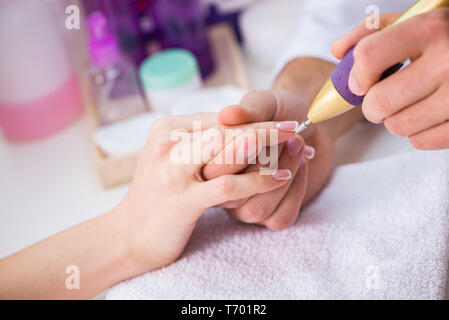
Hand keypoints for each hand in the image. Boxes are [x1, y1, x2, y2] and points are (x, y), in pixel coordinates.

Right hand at [116, 113, 296, 270]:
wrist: (126, 236)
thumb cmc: (154, 198)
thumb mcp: (171, 160)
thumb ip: (198, 142)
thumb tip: (238, 128)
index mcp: (166, 129)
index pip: (218, 118)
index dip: (252, 119)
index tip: (279, 122)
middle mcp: (168, 144)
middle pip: (226, 128)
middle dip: (266, 127)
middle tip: (297, 126)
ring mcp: (173, 172)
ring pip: (229, 148)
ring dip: (268, 147)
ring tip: (298, 146)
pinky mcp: (182, 200)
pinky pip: (230, 185)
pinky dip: (260, 179)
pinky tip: (282, 176)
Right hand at [202, 90, 335, 229]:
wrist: (310, 124)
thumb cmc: (280, 112)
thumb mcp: (265, 103)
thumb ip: (248, 109)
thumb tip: (228, 114)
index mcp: (211, 159)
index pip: (215, 163)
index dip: (241, 147)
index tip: (264, 133)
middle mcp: (223, 187)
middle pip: (231, 190)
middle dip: (265, 162)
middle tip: (291, 137)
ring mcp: (246, 206)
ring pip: (255, 207)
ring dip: (283, 174)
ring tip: (298, 145)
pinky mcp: (270, 217)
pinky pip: (279, 217)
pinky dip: (296, 191)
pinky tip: (302, 167)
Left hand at [332, 9, 448, 149]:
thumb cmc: (448, 38)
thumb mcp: (417, 21)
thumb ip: (374, 31)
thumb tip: (338, 51)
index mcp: (430, 29)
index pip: (369, 56)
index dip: (356, 75)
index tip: (359, 83)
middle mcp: (448, 62)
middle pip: (378, 102)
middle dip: (371, 105)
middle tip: (382, 97)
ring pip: (396, 126)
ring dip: (394, 118)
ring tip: (411, 102)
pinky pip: (420, 141)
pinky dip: (417, 132)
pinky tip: (429, 114)